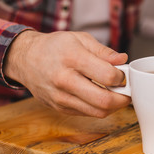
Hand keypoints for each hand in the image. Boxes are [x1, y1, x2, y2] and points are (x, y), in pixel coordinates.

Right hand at [4, 30, 130, 117]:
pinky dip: (99, 108)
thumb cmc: (55, 47)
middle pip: (104, 100)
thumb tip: (123, 60)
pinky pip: (87, 113)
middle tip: (127, 91)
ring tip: (116, 95)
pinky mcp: (59, 107)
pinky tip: (101, 97)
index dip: (122, 77)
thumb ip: (104, 51)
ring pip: (97, 112)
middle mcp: (64, 80)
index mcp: (72, 58)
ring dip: (113, 106)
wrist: (25, 59)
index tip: (123, 74)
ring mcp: (60, 97)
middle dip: (123, 98)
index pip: (107, 76)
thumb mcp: (80, 39)